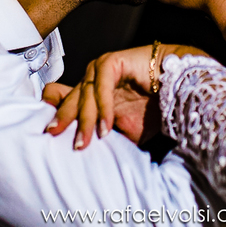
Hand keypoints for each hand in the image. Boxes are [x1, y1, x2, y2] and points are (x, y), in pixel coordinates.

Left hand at [45, 43, 205, 148]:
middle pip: (70, 99)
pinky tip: (105, 128)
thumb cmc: (152, 110)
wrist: (178, 90)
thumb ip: (105, 140)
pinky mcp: (113, 62)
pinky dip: (103, 108)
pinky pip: (102, 86)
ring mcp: (100, 69)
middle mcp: (92, 81)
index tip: (47, 133)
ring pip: (85, 95)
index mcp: (90, 95)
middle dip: (62, 119)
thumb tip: (87, 165)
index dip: (54, 113)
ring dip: (85, 121)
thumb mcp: (124, 132)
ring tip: (84, 143)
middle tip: (54, 137)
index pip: (62, 100)